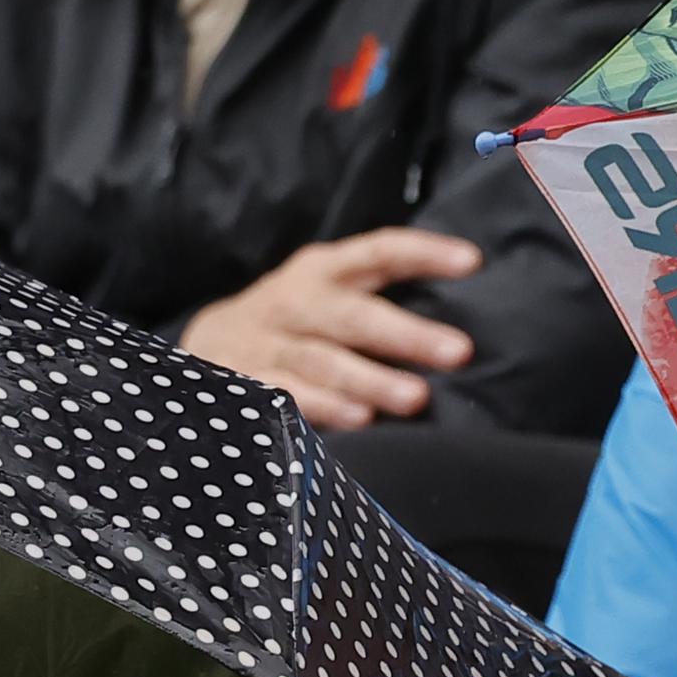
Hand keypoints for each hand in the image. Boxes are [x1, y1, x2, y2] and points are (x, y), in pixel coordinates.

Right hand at [178, 227, 484, 426]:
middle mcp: (296, 302)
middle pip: (354, 315)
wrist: (205, 344)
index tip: (472, 262)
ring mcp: (267, 343)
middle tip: (459, 352)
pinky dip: (322, 408)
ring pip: (324, 361)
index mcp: (323, 272)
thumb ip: (378, 299)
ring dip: (371, 381)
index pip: (378, 253)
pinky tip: (358, 423)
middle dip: (407, 335)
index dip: (423, 253)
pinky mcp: (245, 382)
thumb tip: (460, 332)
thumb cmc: (296, 322)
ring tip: (416, 399)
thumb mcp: (329, 294)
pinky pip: (287, 395)